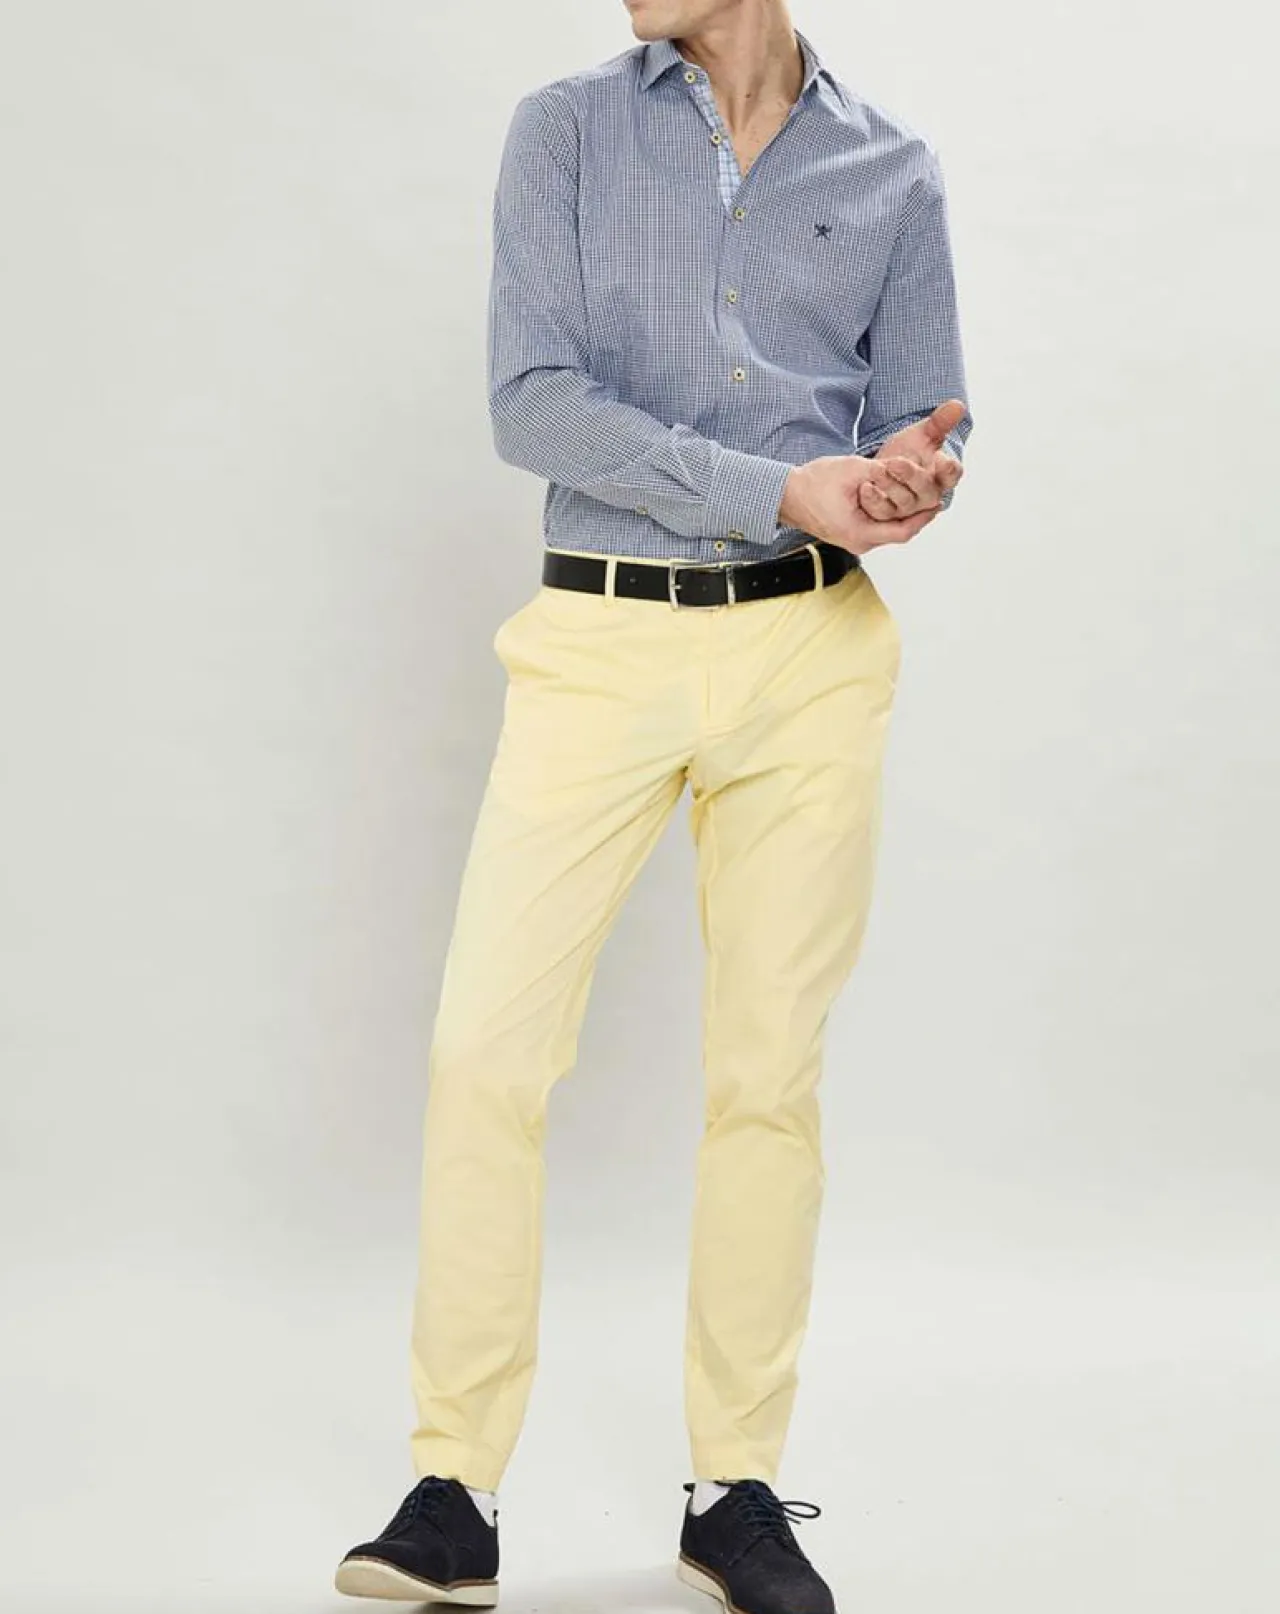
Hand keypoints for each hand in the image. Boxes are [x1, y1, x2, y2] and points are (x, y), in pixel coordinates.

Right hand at [779, 453, 939, 556]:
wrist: (786, 496)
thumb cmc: (812, 484)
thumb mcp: (853, 470)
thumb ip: (883, 471)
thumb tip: (908, 468)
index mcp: (861, 533)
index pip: (904, 531)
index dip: (924, 517)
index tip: (937, 502)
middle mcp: (859, 543)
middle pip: (898, 533)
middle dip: (916, 516)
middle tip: (932, 498)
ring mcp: (853, 541)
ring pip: (888, 531)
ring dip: (902, 515)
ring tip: (917, 497)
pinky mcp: (849, 534)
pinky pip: (876, 527)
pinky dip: (888, 515)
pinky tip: (894, 500)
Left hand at [857, 399, 966, 520]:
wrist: (884, 466)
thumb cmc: (910, 451)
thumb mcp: (923, 434)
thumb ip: (940, 422)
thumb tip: (958, 405)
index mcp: (942, 476)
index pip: (952, 475)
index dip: (948, 469)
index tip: (940, 457)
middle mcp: (928, 496)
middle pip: (926, 491)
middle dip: (911, 476)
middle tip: (895, 462)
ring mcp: (908, 508)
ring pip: (904, 503)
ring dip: (890, 486)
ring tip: (877, 468)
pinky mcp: (887, 515)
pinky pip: (882, 512)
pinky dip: (874, 500)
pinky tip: (866, 487)